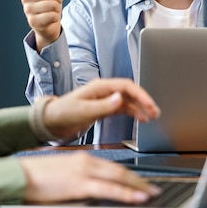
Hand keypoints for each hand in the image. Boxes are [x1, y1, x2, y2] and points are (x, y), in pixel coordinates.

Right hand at [18, 152, 160, 203]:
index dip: (130, 175)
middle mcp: (87, 162)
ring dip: (138, 186)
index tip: (141, 182)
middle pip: (120, 170)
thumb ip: (80, 178)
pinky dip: (126, 193)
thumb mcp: (63, 174)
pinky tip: (137, 197)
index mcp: (83, 159)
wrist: (20, 174)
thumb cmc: (37, 176)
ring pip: (118, 177)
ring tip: (151, 193)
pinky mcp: (79, 184)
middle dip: (139, 180)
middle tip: (153, 188)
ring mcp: (84, 172)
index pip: (113, 166)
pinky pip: (109, 188)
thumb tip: (92, 186)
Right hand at [21, 0, 62, 50]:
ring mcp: (28, 10)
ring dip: (57, 9)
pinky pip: (53, 16)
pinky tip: (49, 19)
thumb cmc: (46, 1)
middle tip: (53, 3)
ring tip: (51, 11)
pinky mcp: (33, 23)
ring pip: (53, 5)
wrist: (46, 23)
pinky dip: (55, 18)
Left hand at [43, 78, 160, 139]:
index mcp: (100, 87)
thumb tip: (121, 99)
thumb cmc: (63, 113)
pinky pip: (122, 108)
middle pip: (130, 92)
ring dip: (140, 107)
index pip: (126, 86)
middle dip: (144, 101)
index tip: (150, 105)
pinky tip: (140, 118)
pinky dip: (133, 113)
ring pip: (128, 100)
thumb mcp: (84, 110)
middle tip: (155, 112)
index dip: (141, 94)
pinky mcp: (103, 108)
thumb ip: (103, 106)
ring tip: (152, 116)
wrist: (51, 121)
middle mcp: (104, 91)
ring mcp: (104, 99)